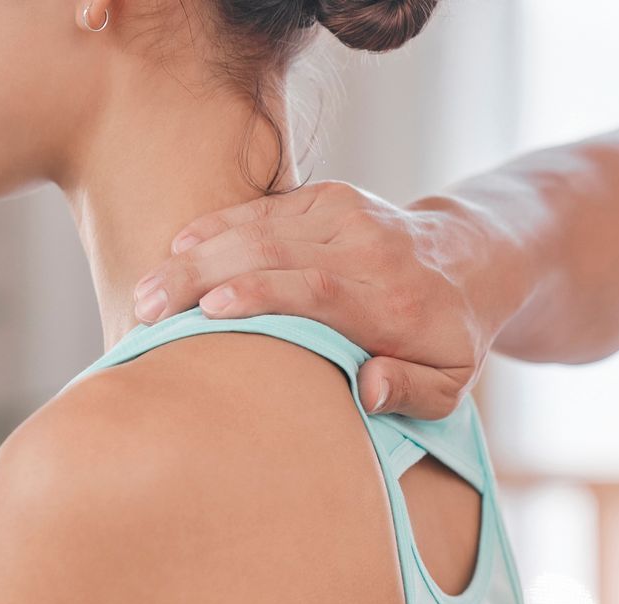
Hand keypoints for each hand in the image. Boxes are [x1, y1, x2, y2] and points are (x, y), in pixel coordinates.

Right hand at [131, 181, 498, 419]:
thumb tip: (368, 389)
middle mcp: (368, 250)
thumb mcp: (450, 385)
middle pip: (274, 253)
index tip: (210, 310)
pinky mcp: (330, 197)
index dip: (262, 295)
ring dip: (197, 255)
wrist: (472, 260)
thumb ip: (413, 391)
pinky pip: (265, 208)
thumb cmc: (448, 339)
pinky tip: (175, 248)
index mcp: (393, 301)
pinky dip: (217, 225)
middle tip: (146, 309)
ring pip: (260, 226)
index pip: (319, 289)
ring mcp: (348, 215)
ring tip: (145, 290)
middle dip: (204, 277)